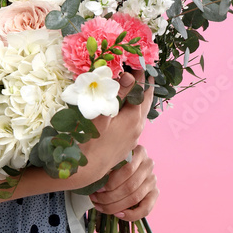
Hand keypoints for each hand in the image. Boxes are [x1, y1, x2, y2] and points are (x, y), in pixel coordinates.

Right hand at [73, 71, 153, 186]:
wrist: (85, 171)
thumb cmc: (88, 140)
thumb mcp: (100, 114)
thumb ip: (116, 95)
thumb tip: (129, 76)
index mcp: (133, 118)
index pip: (141, 90)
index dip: (140, 75)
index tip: (138, 61)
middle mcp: (137, 127)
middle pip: (146, 101)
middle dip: (146, 85)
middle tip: (145, 70)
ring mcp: (133, 137)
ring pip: (141, 112)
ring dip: (139, 97)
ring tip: (136, 85)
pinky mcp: (126, 144)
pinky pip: (135, 121)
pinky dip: (134, 108)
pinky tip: (126, 107)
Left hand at [89, 144, 158, 220]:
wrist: (124, 168)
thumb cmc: (113, 163)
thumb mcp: (111, 160)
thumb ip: (107, 167)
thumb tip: (95, 181)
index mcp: (139, 152)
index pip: (127, 169)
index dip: (111, 182)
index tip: (97, 189)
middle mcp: (149, 165)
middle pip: (130, 186)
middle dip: (110, 196)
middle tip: (94, 199)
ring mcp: (152, 179)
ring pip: (135, 198)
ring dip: (115, 205)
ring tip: (100, 206)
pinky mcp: (155, 193)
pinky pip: (146, 209)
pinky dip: (131, 214)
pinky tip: (118, 214)